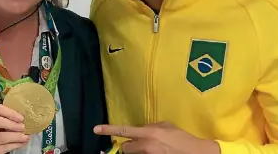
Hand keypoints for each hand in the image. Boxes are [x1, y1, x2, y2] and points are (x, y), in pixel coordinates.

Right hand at [0, 103, 29, 153]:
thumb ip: (0, 119)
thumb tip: (19, 118)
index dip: (9, 112)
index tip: (20, 117)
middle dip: (12, 124)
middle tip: (23, 127)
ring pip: (0, 137)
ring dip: (16, 137)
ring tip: (26, 137)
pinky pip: (1, 149)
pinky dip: (14, 145)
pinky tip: (20, 143)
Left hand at [94, 122, 219, 153]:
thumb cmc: (182, 138)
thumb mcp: (165, 126)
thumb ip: (150, 126)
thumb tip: (141, 129)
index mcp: (148, 133)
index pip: (124, 130)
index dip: (108, 129)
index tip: (96, 129)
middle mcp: (146, 146)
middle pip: (125, 148)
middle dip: (128, 146)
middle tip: (139, 144)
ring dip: (137, 152)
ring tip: (152, 149)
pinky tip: (156, 152)